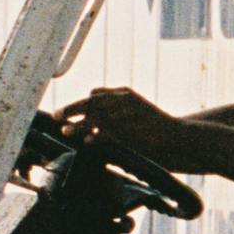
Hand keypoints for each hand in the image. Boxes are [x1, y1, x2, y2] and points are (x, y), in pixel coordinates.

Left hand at [55, 87, 198, 170]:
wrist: (177, 133)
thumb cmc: (152, 125)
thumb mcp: (133, 112)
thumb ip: (114, 112)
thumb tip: (92, 122)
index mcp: (125, 94)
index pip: (96, 93)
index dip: (80, 102)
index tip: (65, 111)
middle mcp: (126, 100)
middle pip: (92, 101)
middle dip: (72, 109)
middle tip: (56, 116)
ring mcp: (129, 113)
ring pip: (97, 116)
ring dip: (79, 123)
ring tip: (65, 130)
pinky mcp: (134, 128)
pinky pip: (110, 131)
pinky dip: (97, 135)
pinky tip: (88, 140)